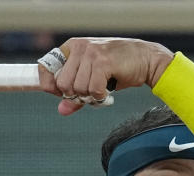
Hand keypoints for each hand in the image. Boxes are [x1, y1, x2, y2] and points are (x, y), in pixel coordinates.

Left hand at [38, 37, 173, 115]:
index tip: (60, 94)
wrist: (146, 60)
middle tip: (89, 95)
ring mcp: (92, 53)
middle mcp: (80, 48)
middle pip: (62, 84)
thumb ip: (76, 94)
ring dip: (90, 97)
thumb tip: (62, 110)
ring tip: (101, 91)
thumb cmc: (118, 69)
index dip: (50, 85)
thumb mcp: (93, 79)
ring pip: (78, 89)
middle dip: (75, 96)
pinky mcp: (104, 62)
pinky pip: (93, 90)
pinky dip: (101, 97)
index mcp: (72, 47)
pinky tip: (107, 92)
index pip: (46, 66)